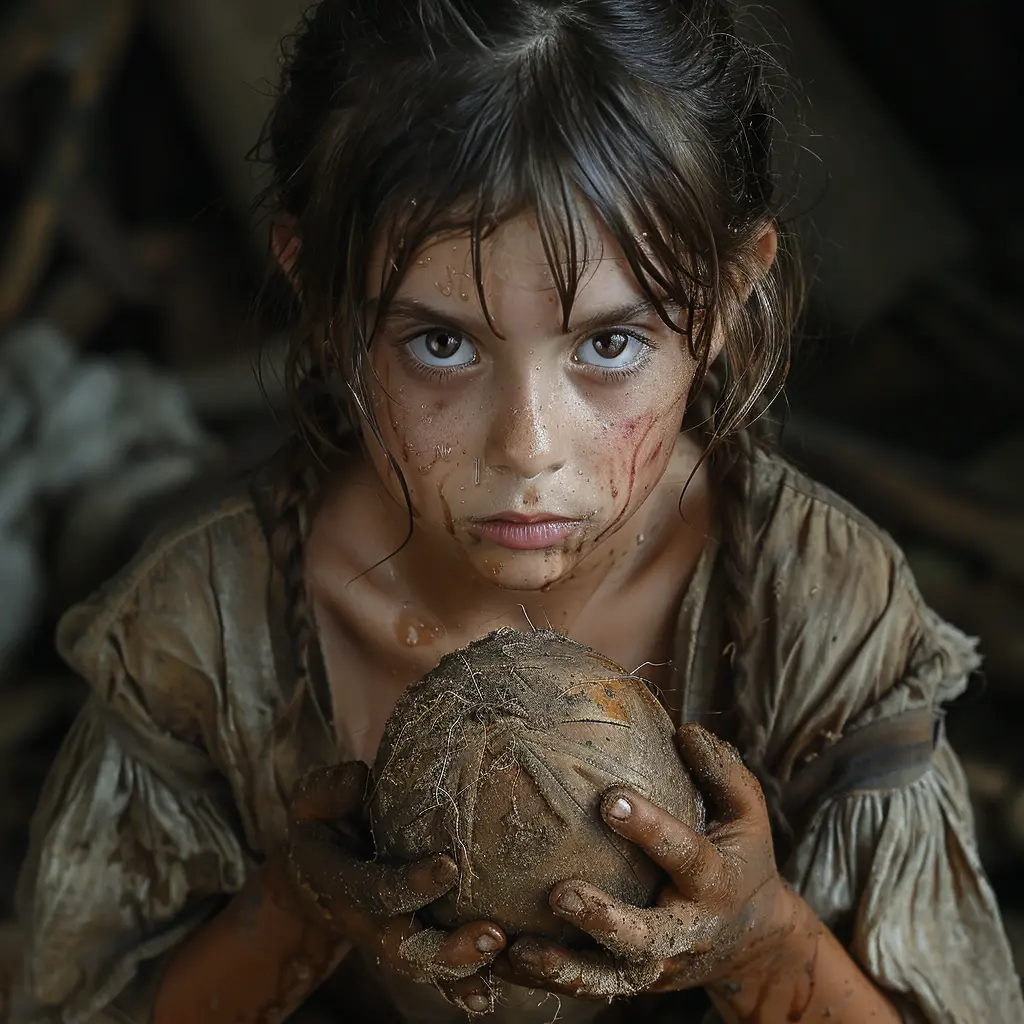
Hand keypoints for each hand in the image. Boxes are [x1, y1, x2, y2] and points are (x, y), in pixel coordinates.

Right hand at [286, 761, 505, 1012]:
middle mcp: (365, 921)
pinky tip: (492, 993)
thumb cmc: (327, 820)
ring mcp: (389, 938)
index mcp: (340, 883)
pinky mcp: (412, 943)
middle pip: (405, 948)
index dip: (409, 885)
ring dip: (465, 971)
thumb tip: (359, 779)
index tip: (449, 867)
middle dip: (447, 949)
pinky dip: (463, 985)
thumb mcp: (315, 800)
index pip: (376, 891)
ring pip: (424, 968)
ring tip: (502, 958)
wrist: (320, 868)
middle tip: (492, 937)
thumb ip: (330, 790)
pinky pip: (436, 974)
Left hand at [491, 724, 794, 999]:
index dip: (648, 827)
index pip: (682, 853)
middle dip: (603, 919)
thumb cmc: (740, 859)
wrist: (755, 944)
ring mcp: (658, 965)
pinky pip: (588, 988)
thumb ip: (723, 772)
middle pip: (644, 936)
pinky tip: (503, 963)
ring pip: (609, 978)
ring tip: (518, 950)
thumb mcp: (748, 814)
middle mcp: (687, 930)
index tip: (609, 799)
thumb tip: (686, 730)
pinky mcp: (633, 983)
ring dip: (563, 968)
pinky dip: (545, 982)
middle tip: (559, 894)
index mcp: (714, 881)